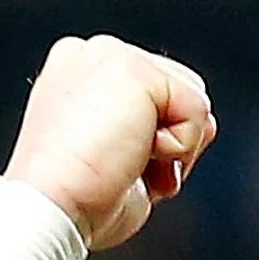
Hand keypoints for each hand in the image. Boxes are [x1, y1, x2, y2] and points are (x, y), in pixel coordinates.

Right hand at [3, 36, 216, 251]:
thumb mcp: (123, 160)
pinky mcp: (134, 69)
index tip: (113, 165)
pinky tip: (133, 154)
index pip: (158, 99)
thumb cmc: (78, 199)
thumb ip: (159, 134)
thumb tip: (208, 126)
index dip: (156, 143)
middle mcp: (95, 56)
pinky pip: (197, 112)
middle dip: (172, 144)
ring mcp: (113, 56)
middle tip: (123, 165)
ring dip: (176, 149)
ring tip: (127, 160)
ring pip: (194, 103)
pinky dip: (179, 149)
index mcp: (82, 73)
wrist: (50, 204)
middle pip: (182, 95)